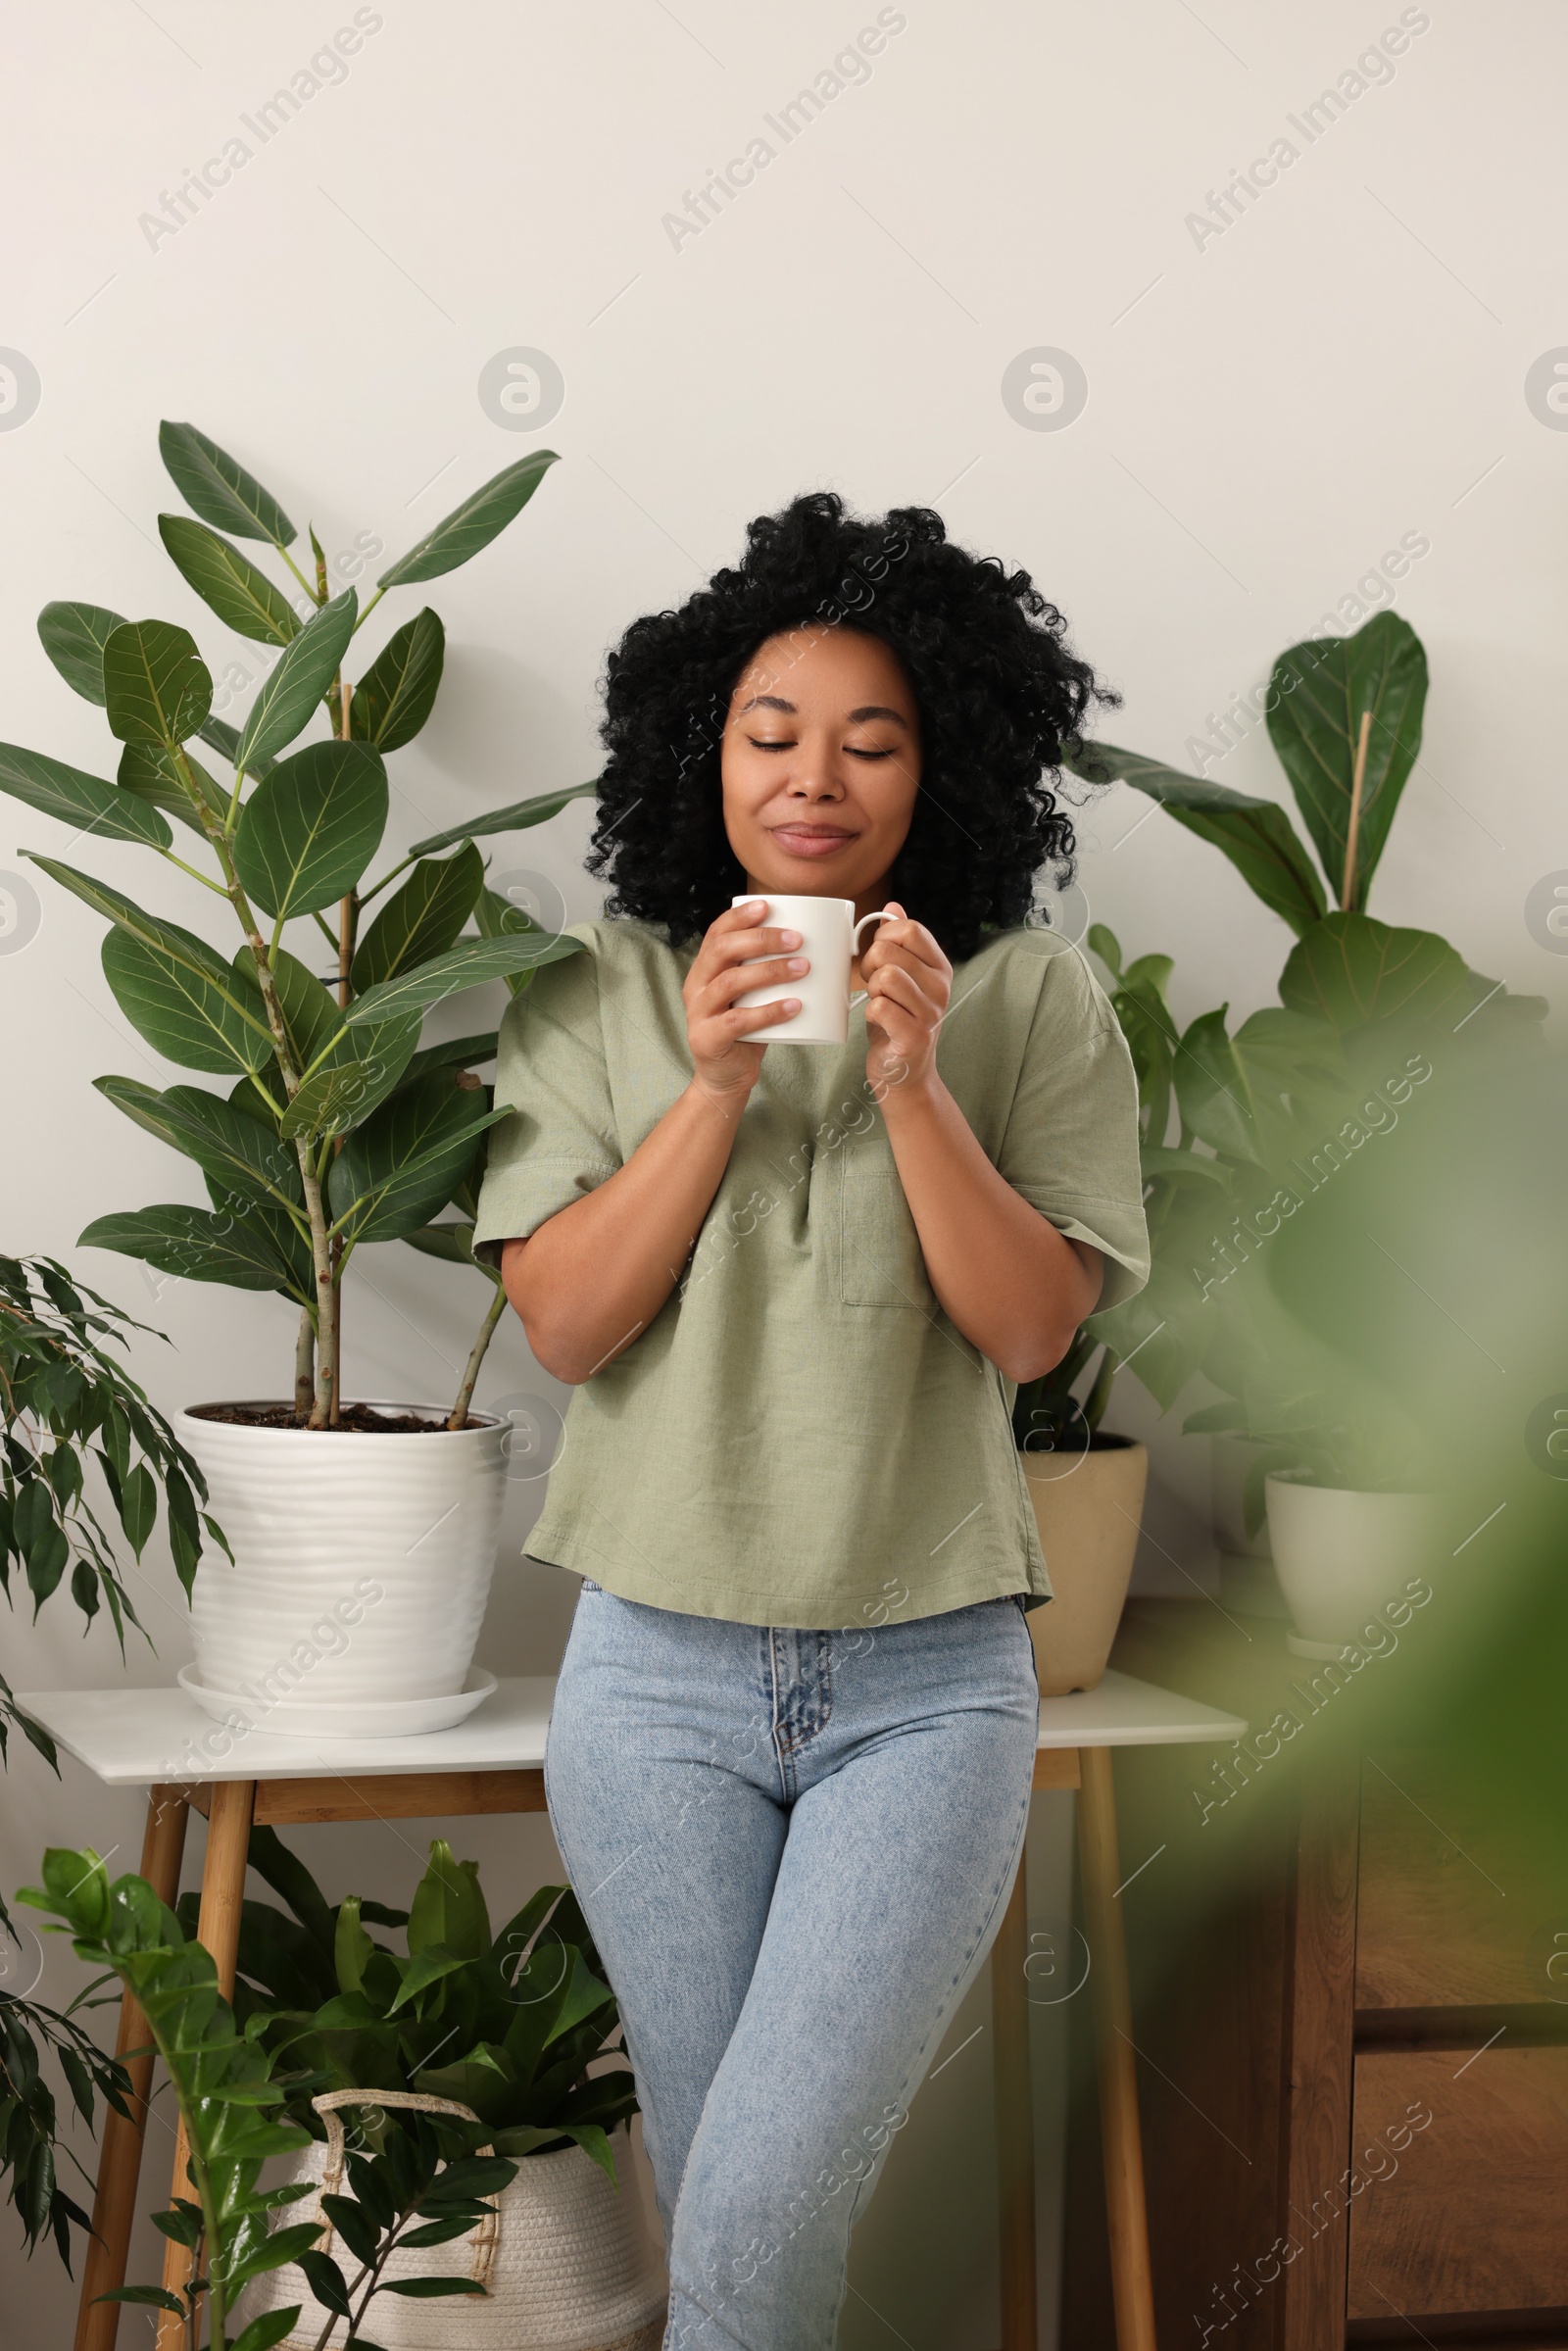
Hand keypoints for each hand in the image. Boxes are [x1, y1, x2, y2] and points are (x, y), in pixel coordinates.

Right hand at [683, 900, 808, 1105]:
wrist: (726, 1076)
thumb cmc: (746, 1031)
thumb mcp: (751, 996)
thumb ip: (765, 972)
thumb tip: (816, 946)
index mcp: (704, 970)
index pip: (716, 933)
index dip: (739, 916)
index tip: (768, 906)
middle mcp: (696, 987)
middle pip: (723, 951)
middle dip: (761, 939)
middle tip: (797, 939)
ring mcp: (699, 1013)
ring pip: (731, 982)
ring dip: (771, 971)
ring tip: (804, 967)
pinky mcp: (708, 1039)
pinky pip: (739, 1021)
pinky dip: (770, 1011)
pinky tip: (795, 1006)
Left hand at [860, 903, 950, 1096]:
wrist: (905, 1073)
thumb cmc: (898, 1020)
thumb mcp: (902, 977)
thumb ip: (899, 942)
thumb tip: (892, 906)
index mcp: (939, 966)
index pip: (910, 929)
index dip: (884, 937)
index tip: (879, 955)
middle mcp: (941, 987)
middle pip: (890, 951)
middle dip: (870, 964)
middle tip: (874, 984)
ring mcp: (931, 1012)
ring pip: (885, 977)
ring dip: (871, 989)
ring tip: (877, 1001)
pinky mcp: (914, 1036)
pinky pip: (880, 1007)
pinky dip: (870, 1013)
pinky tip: (879, 1021)